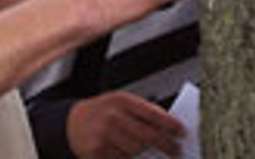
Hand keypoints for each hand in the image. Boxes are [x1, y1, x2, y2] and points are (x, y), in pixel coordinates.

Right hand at [66, 91, 186, 158]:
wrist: (72, 122)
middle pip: (148, 136)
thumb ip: (142, 112)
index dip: (171, 125)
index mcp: (122, 101)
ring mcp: (104, 136)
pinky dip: (128, 158)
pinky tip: (126, 152)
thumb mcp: (121, 102)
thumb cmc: (102, 111)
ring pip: (136, 151)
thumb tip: (168, 127)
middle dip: (166, 145)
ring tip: (143, 148)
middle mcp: (113, 117)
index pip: (153, 114)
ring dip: (143, 152)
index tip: (182, 132)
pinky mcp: (97, 152)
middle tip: (176, 150)